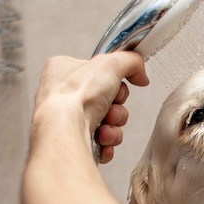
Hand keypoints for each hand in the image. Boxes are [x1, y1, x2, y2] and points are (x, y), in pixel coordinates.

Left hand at [33, 53, 148, 162]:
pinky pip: (101, 141)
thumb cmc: (74, 97)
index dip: (114, 81)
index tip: (118, 86)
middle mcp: (62, 95)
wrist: (65, 131)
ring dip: (114, 126)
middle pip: (107, 100)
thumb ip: (131, 62)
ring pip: (107, 122)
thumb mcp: (111, 64)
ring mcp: (67, 120)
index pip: (98, 73)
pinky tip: (101, 140)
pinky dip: (107, 141)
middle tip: (111, 110)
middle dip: (117, 109)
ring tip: (105, 128)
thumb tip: (141, 75)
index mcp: (62, 70)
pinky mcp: (74, 140)